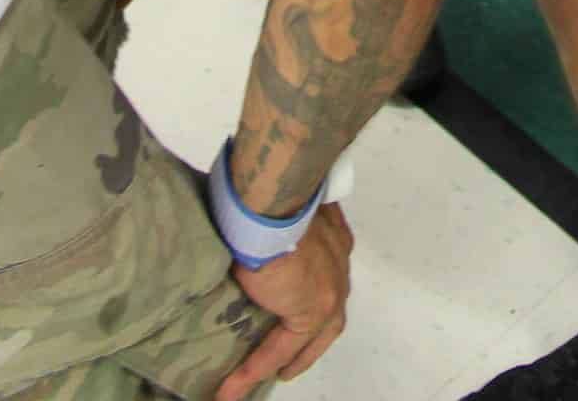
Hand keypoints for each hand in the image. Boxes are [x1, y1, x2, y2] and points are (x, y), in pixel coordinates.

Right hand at [215, 203, 354, 400]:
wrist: (272, 201)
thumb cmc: (269, 195)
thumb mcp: (281, 205)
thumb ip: (280, 221)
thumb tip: (253, 220)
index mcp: (333, 234)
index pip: (326, 269)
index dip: (312, 288)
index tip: (297, 296)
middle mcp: (339, 261)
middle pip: (330, 311)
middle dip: (314, 336)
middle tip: (294, 355)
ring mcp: (330, 288)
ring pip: (311, 336)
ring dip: (293, 357)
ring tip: (278, 374)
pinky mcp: (311, 310)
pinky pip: (282, 347)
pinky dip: (259, 365)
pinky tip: (238, 382)